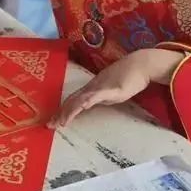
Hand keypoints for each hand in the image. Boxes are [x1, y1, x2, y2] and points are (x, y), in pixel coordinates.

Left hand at [48, 49, 182, 128]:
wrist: (140, 64)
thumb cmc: (126, 77)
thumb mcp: (109, 91)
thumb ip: (98, 97)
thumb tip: (89, 105)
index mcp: (91, 88)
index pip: (73, 99)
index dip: (61, 109)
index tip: (52, 120)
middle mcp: (93, 87)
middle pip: (73, 100)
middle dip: (60, 113)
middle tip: (49, 125)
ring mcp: (102, 87)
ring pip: (82, 99)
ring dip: (71, 110)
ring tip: (62, 122)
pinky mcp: (113, 88)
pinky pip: (98, 95)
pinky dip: (88, 101)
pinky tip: (82, 106)